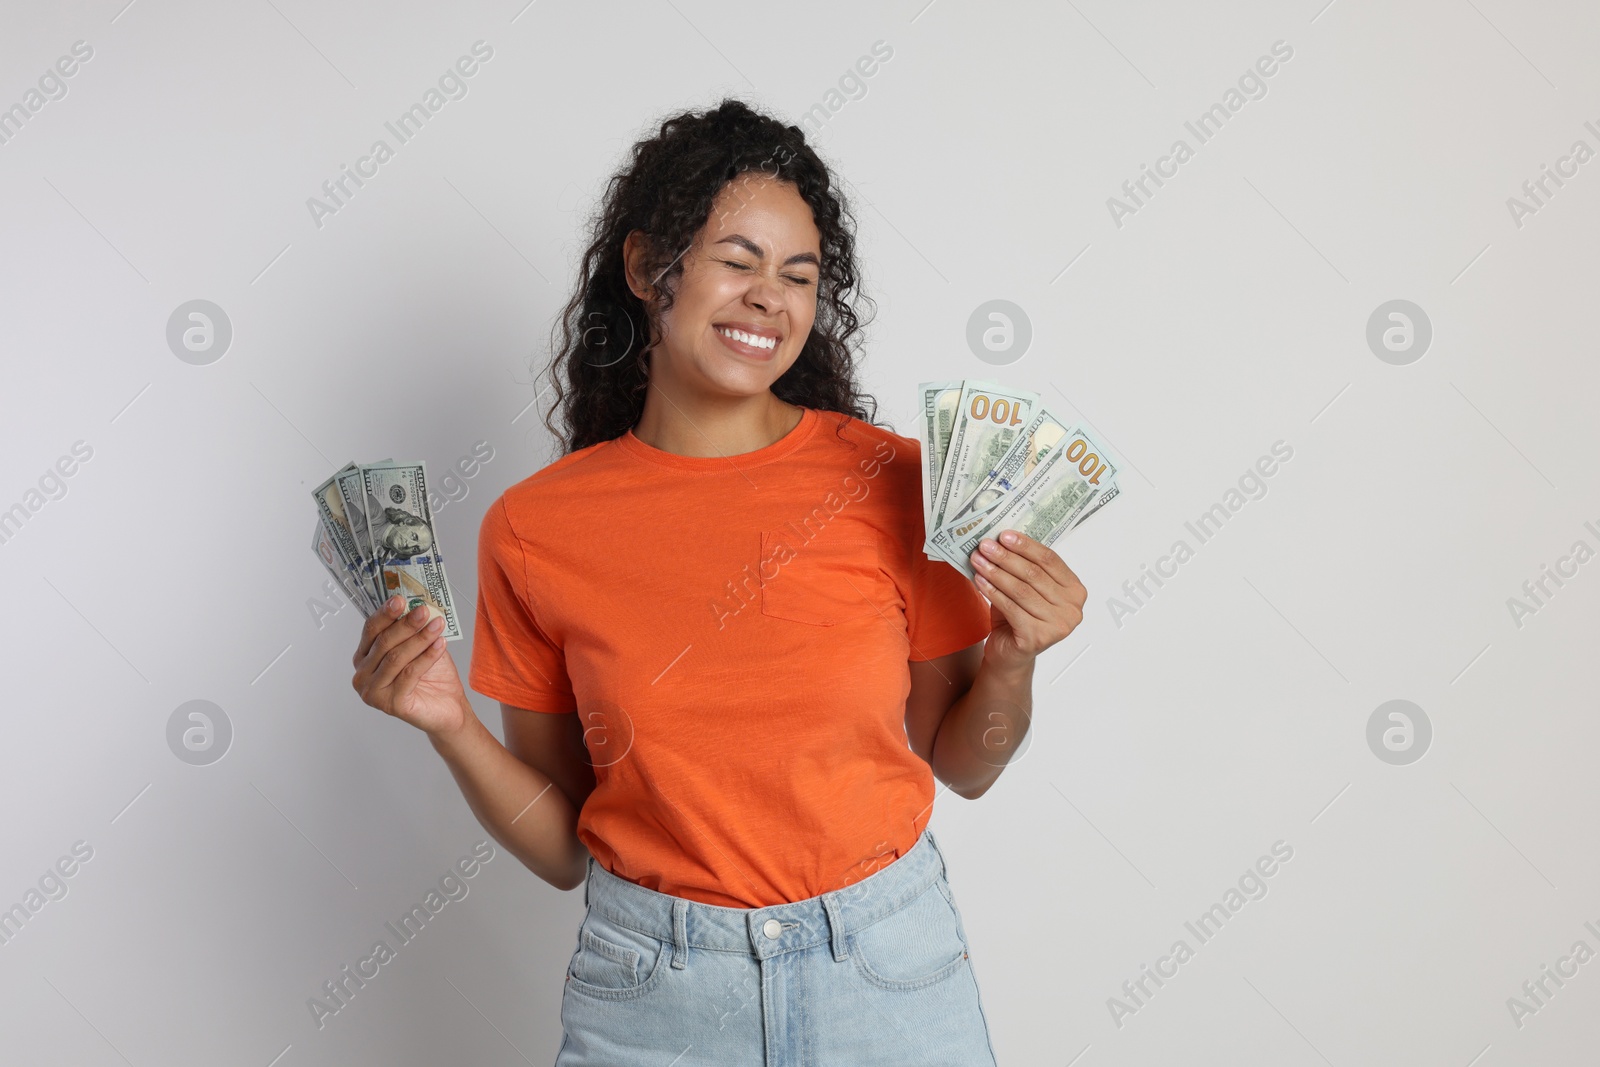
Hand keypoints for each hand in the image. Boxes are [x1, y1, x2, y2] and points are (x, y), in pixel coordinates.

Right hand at [352, 596, 467, 736]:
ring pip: (396, 658)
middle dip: (405, 624)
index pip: (370, 630)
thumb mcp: (421, 646)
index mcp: (364, 658)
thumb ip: (413, 629)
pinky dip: (427, 657)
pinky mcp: (390, 704)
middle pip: (383, 643)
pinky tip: (440, 645)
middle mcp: (363, 675)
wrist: (448, 707)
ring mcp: (373, 692)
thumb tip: (417, 604)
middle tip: (423, 611)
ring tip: (437, 625)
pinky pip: (409, 674)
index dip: (385, 613)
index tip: (400, 599)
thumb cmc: (432, 677)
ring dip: (419, 638)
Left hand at [968, 529, 1086, 669]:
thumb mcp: (1025, 588)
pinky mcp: (1039, 638)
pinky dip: (992, 591)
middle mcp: (1072, 608)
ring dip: (996, 572)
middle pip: (1034, 574)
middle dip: (1006, 557)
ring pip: (1021, 590)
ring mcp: (1058, 625)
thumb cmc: (1018, 618)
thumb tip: (1001, 540)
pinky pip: (1011, 607)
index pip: (1050, 560)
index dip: (1026, 546)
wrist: (1010, 655)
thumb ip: (1021, 567)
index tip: (1004, 535)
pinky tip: (979, 580)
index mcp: (1075, 590)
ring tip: (978, 560)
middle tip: (985, 546)